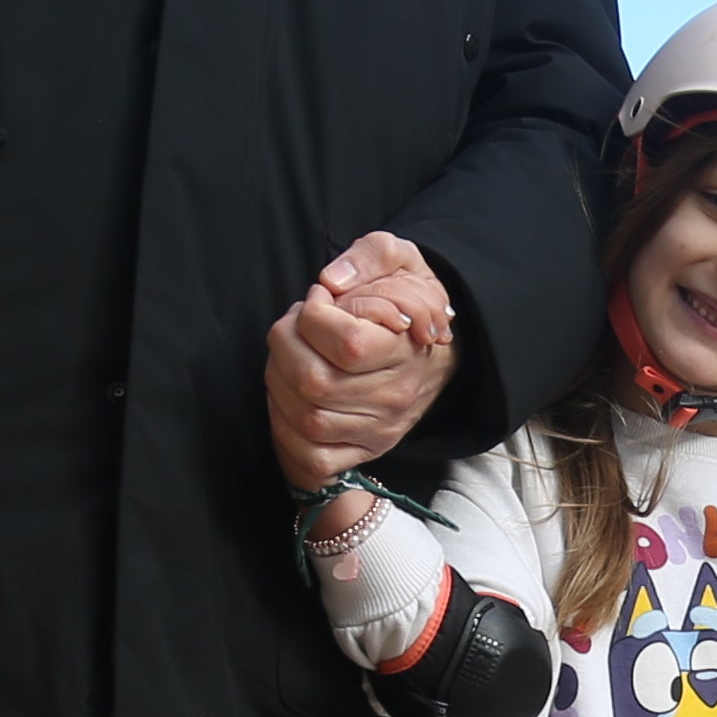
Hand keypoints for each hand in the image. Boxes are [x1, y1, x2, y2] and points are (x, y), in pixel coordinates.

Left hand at [267, 231, 460, 484]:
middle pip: (315, 383)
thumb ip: (369, 257)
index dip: (314, 317)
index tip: (317, 300)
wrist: (437, 351)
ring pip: (306, 420)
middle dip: (285, 346)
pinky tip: (290, 398)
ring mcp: (378, 430)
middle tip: (294, 327)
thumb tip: (330, 281)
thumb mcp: (400, 259)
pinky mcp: (363, 451)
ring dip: (279, 383)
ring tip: (291, 356)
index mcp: (406, 350)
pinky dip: (286, 431)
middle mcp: (394, 397)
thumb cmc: (407, 303)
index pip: (348, 344)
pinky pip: (312, 459)